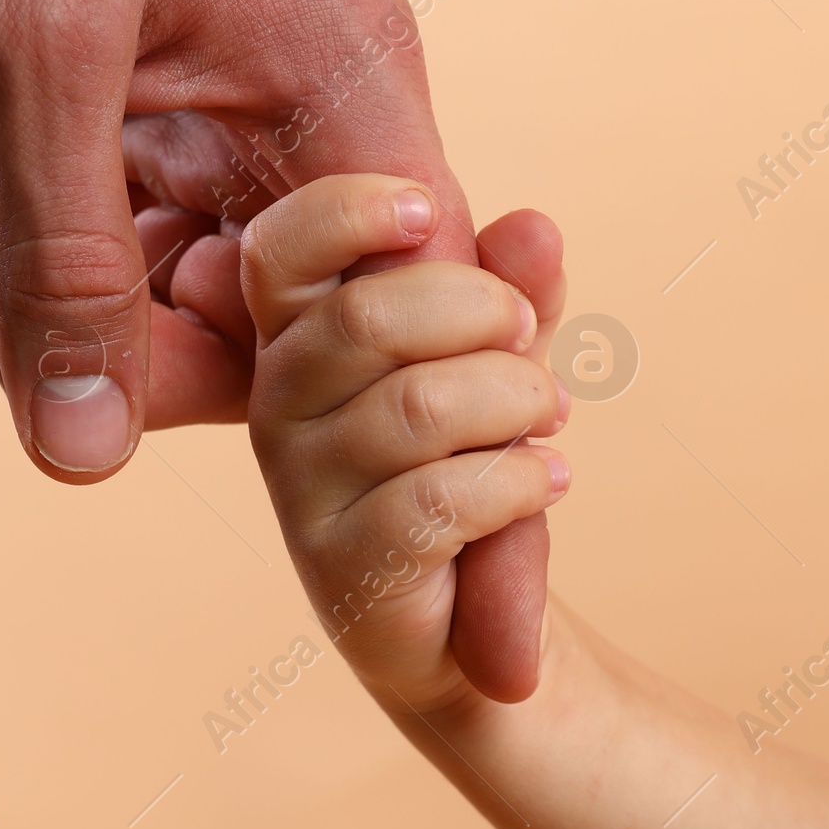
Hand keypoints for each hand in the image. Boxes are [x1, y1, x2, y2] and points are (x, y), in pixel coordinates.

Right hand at [241, 175, 569, 708]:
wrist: (478, 616)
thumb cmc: (472, 456)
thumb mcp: (501, 356)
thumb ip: (514, 288)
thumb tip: (533, 229)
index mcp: (299, 332)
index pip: (279, 250)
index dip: (346, 212)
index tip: (429, 212)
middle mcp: (279, 401)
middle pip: (367, 317)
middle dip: (483, 313)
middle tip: (530, 339)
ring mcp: (302, 488)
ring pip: (419, 407)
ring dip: (516, 401)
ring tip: (549, 421)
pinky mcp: (346, 567)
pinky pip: (441, 499)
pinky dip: (519, 480)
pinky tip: (549, 481)